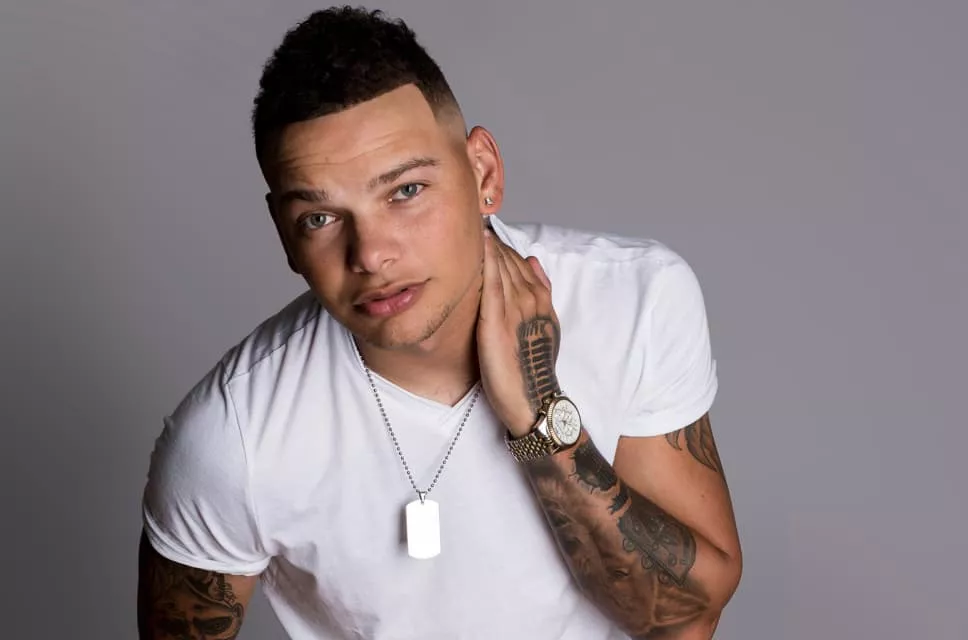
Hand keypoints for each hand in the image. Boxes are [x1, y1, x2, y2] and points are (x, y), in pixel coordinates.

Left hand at [477, 229, 561, 436]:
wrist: (532, 399)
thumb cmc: (531, 368)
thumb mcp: (544, 326)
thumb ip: (540, 293)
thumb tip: (532, 261)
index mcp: (541, 299)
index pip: (519, 260)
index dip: (501, 245)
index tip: (482, 228)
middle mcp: (531, 299)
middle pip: (508, 258)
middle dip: (491, 239)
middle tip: (470, 217)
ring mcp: (515, 308)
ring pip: (500, 265)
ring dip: (487, 243)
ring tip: (469, 221)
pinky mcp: (497, 320)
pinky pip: (490, 281)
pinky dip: (485, 260)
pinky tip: (476, 244)